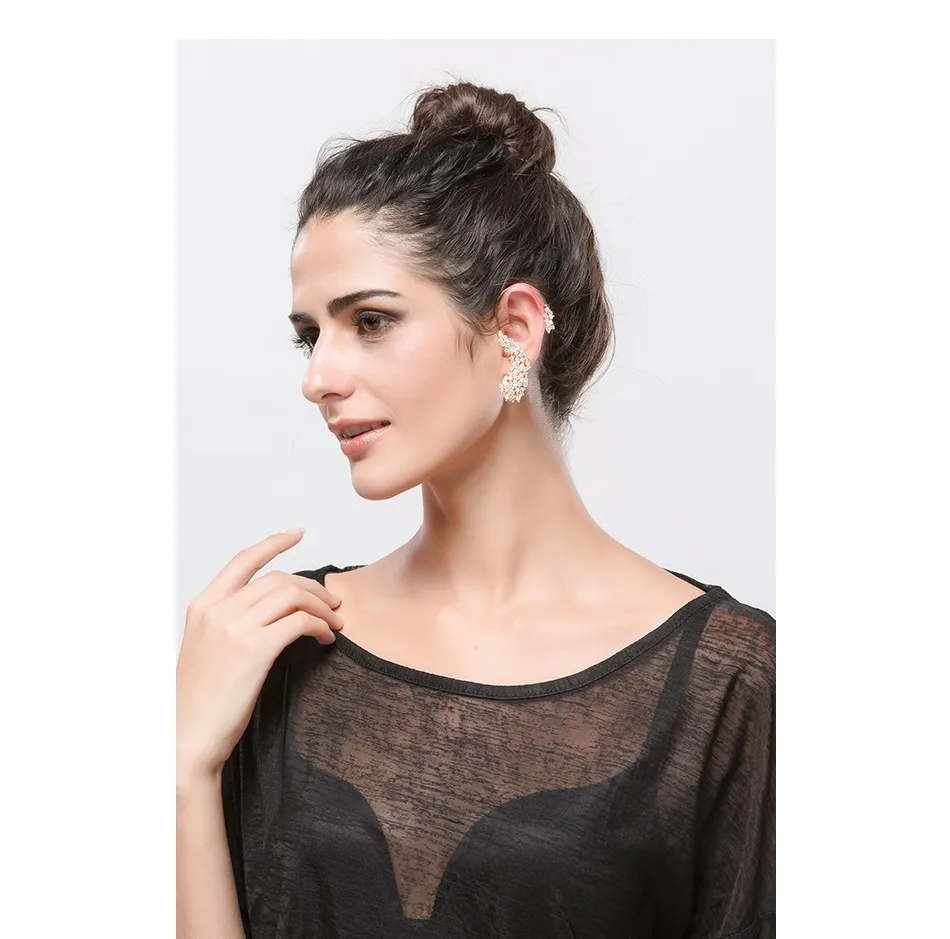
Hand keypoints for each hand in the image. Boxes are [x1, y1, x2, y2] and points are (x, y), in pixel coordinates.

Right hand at [176, 529, 343, 783]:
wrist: (186, 739)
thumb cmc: (200, 702)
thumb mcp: (204, 649)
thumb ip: (228, 622)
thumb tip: (268, 611)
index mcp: (202, 606)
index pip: (243, 560)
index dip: (274, 542)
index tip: (299, 533)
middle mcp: (217, 610)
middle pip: (279, 578)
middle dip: (312, 588)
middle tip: (332, 604)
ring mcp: (234, 627)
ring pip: (292, 595)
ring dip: (322, 606)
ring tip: (334, 623)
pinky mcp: (254, 649)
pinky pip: (299, 621)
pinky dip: (320, 626)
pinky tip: (326, 640)